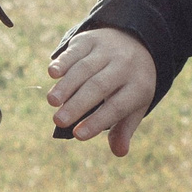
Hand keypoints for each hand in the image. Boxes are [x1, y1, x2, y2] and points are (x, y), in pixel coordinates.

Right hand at [46, 28, 156, 156]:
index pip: (118, 106)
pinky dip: (64, 61)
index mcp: (138, 86)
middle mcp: (124, 65)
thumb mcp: (135, 105)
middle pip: (99, 86)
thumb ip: (124, 129)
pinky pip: (76, 50)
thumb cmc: (130, 83)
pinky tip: (52, 73)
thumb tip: (119, 152)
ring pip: (85, 68)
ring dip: (67, 85)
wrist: (136, 42)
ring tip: (52, 102)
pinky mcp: (91, 39)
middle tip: (59, 121)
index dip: (98, 121)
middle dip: (78, 104)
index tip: (78, 135)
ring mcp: (107, 50)